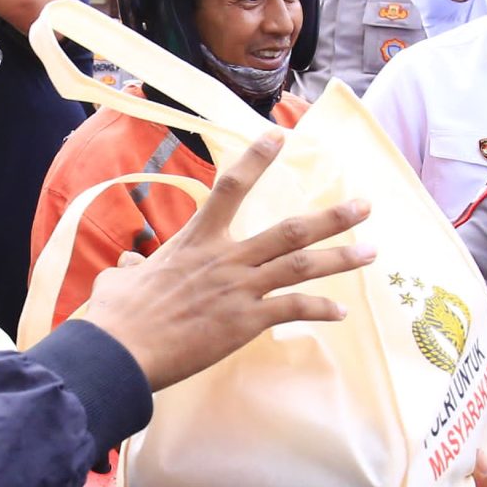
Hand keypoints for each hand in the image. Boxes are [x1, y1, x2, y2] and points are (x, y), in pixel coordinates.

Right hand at [79, 133, 373, 389]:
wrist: (120, 350)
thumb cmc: (117, 315)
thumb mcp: (122, 279)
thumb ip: (134, 267)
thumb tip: (130, 265)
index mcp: (196, 241)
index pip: (230, 187)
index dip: (256, 159)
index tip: (279, 136)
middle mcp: (226, 258)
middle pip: (290, 229)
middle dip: (332, 217)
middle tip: (364, 205)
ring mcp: (239, 289)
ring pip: (302, 265)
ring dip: (341, 257)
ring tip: (370, 250)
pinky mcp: (245, 322)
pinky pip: (293, 309)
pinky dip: (320, 310)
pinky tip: (341, 312)